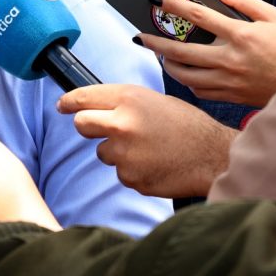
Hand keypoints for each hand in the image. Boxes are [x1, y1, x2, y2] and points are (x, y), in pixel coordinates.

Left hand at [57, 84, 234, 197]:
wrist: (212, 156)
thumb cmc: (187, 125)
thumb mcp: (153, 100)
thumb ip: (122, 103)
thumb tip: (93, 107)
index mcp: (129, 99)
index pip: (83, 98)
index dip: (69, 102)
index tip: (62, 106)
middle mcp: (122, 125)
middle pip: (82, 125)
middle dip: (88, 126)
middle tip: (105, 129)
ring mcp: (125, 155)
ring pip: (103, 153)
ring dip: (117, 152)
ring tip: (148, 148)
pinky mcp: (131, 178)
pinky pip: (121, 173)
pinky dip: (133, 170)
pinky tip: (154, 163)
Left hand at [141, 0, 275, 105]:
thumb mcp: (273, 17)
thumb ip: (243, 1)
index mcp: (241, 35)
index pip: (198, 16)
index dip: (173, 6)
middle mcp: (230, 59)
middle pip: (181, 50)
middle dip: (155, 42)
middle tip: (139, 35)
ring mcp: (228, 81)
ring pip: (185, 75)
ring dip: (167, 63)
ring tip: (160, 54)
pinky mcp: (230, 97)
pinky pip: (199, 91)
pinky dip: (188, 81)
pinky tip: (185, 72)